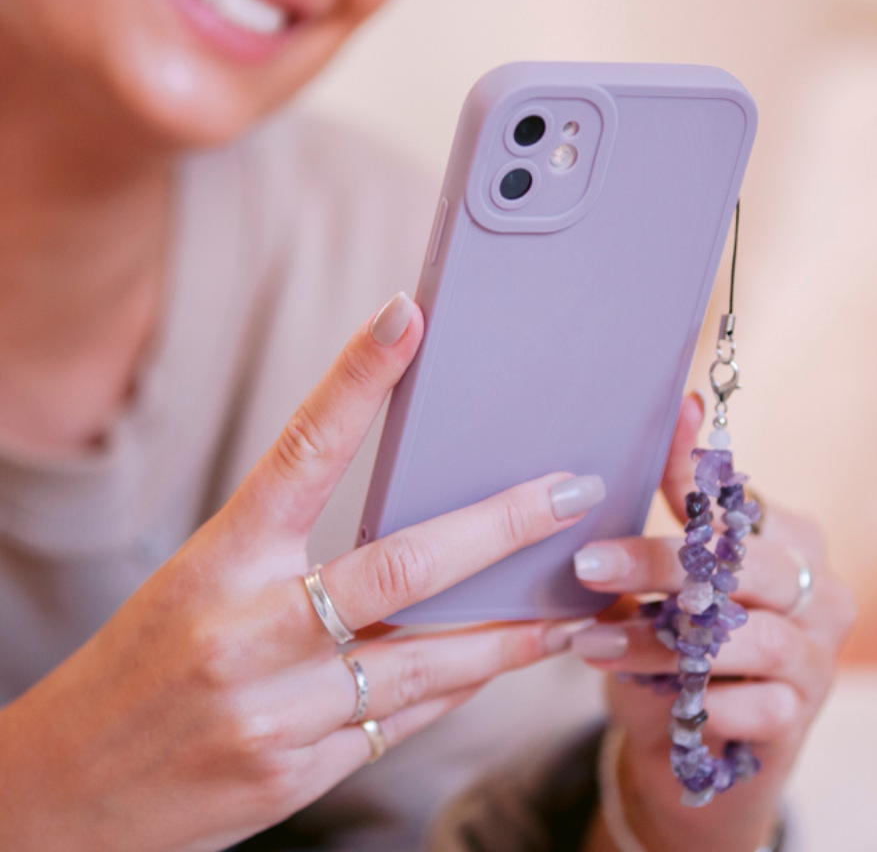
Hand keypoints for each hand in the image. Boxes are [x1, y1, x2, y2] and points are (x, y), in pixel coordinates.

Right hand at [0, 293, 601, 851]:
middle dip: (501, 526)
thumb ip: (291, 552)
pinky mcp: (298, 772)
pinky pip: (405, 722)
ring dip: (512, 630)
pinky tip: (507, 661)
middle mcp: (249, 630)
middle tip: (570, 489)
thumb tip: (409, 518)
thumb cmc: (144, 664)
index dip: (358, 378)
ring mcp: (277, 708)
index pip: (302, 451)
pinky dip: (463, 687)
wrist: (67, 793)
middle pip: (401, 565)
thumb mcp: (201, 582)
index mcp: (219, 561)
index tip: (408, 318)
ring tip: (576, 604)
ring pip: (428, 661)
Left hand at [573, 394, 855, 851]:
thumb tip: (684, 406)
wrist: (695, 736)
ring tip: (593, 641)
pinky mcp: (801, 717)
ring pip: (745, 638)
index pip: (739, 499)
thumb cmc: (685, 634)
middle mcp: (819, 590)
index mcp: (794, 537)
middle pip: (743, 567)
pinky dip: (702, 702)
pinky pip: (756, 707)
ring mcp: (818, 656)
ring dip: (660, 643)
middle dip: (656, 565)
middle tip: (587, 566)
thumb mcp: (677, 564)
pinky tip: (661, 700)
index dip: (683, 476)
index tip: (627, 459)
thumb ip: (682, 491)